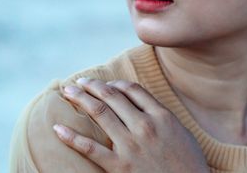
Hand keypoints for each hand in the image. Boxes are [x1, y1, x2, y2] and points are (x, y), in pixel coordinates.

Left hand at [53, 78, 208, 172]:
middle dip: (92, 86)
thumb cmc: (189, 165)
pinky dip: (71, 137)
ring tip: (68, 92)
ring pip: (100, 113)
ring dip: (80, 99)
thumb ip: (161, 115)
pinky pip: (90, 148)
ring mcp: (131, 145)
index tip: (105, 84)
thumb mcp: (182, 133)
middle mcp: (144, 126)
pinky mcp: (119, 166)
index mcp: (161, 116)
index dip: (114, 84)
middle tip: (78, 82)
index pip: (131, 90)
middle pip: (112, 96)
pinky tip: (58, 129)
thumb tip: (141, 103)